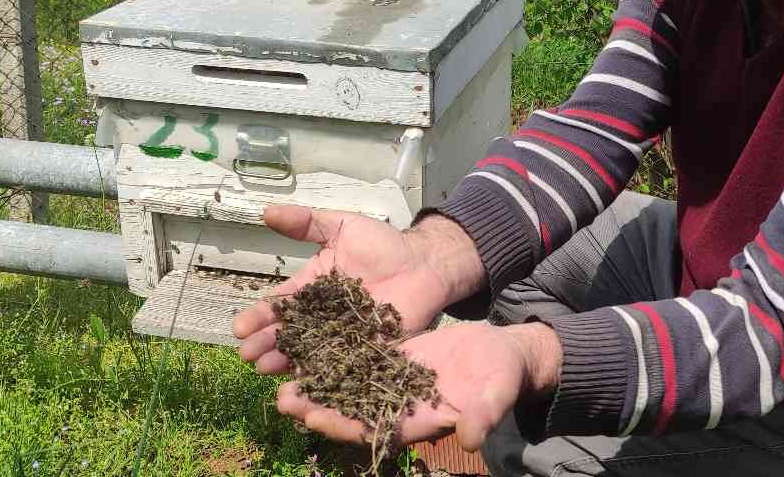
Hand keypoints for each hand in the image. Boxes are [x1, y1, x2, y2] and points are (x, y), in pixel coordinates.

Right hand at [232, 206, 485, 373]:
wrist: (425, 263)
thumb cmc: (383, 244)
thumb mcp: (342, 226)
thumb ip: (306, 223)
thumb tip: (266, 211)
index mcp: (311, 290)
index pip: (280, 306)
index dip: (259, 317)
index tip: (240, 328)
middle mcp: (322, 318)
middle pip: (288, 334)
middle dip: (266, 344)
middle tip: (248, 355)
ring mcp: (343, 338)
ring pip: (308, 354)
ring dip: (285, 363)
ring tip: (265, 369)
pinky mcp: (367, 353)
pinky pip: (343, 368)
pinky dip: (323, 376)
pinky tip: (305, 384)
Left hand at [278, 322, 561, 451]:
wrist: (503, 353)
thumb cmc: (504, 375)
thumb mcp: (497, 392)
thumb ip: (484, 415)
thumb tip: (471, 439)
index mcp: (419, 422)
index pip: (374, 431)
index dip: (345, 426)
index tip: (315, 419)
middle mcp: (398, 407)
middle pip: (350, 411)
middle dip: (316, 407)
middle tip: (282, 399)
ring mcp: (392, 383)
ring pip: (346, 386)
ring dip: (316, 384)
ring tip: (279, 375)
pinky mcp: (391, 359)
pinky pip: (356, 359)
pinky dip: (332, 355)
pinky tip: (306, 344)